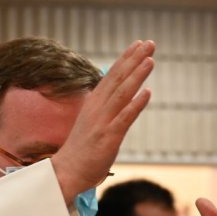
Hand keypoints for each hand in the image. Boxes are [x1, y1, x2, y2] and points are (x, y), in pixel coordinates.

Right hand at [51, 40, 155, 203]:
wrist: (66, 172)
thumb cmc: (81, 150)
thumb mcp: (92, 123)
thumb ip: (104, 109)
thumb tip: (117, 97)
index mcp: (94, 103)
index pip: (112, 76)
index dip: (126, 59)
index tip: (138, 44)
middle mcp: (97, 108)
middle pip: (118, 79)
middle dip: (134, 60)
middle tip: (149, 43)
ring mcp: (103, 122)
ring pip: (122, 93)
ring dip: (137, 76)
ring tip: (150, 60)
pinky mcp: (108, 137)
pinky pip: (124, 118)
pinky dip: (136, 104)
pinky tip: (148, 93)